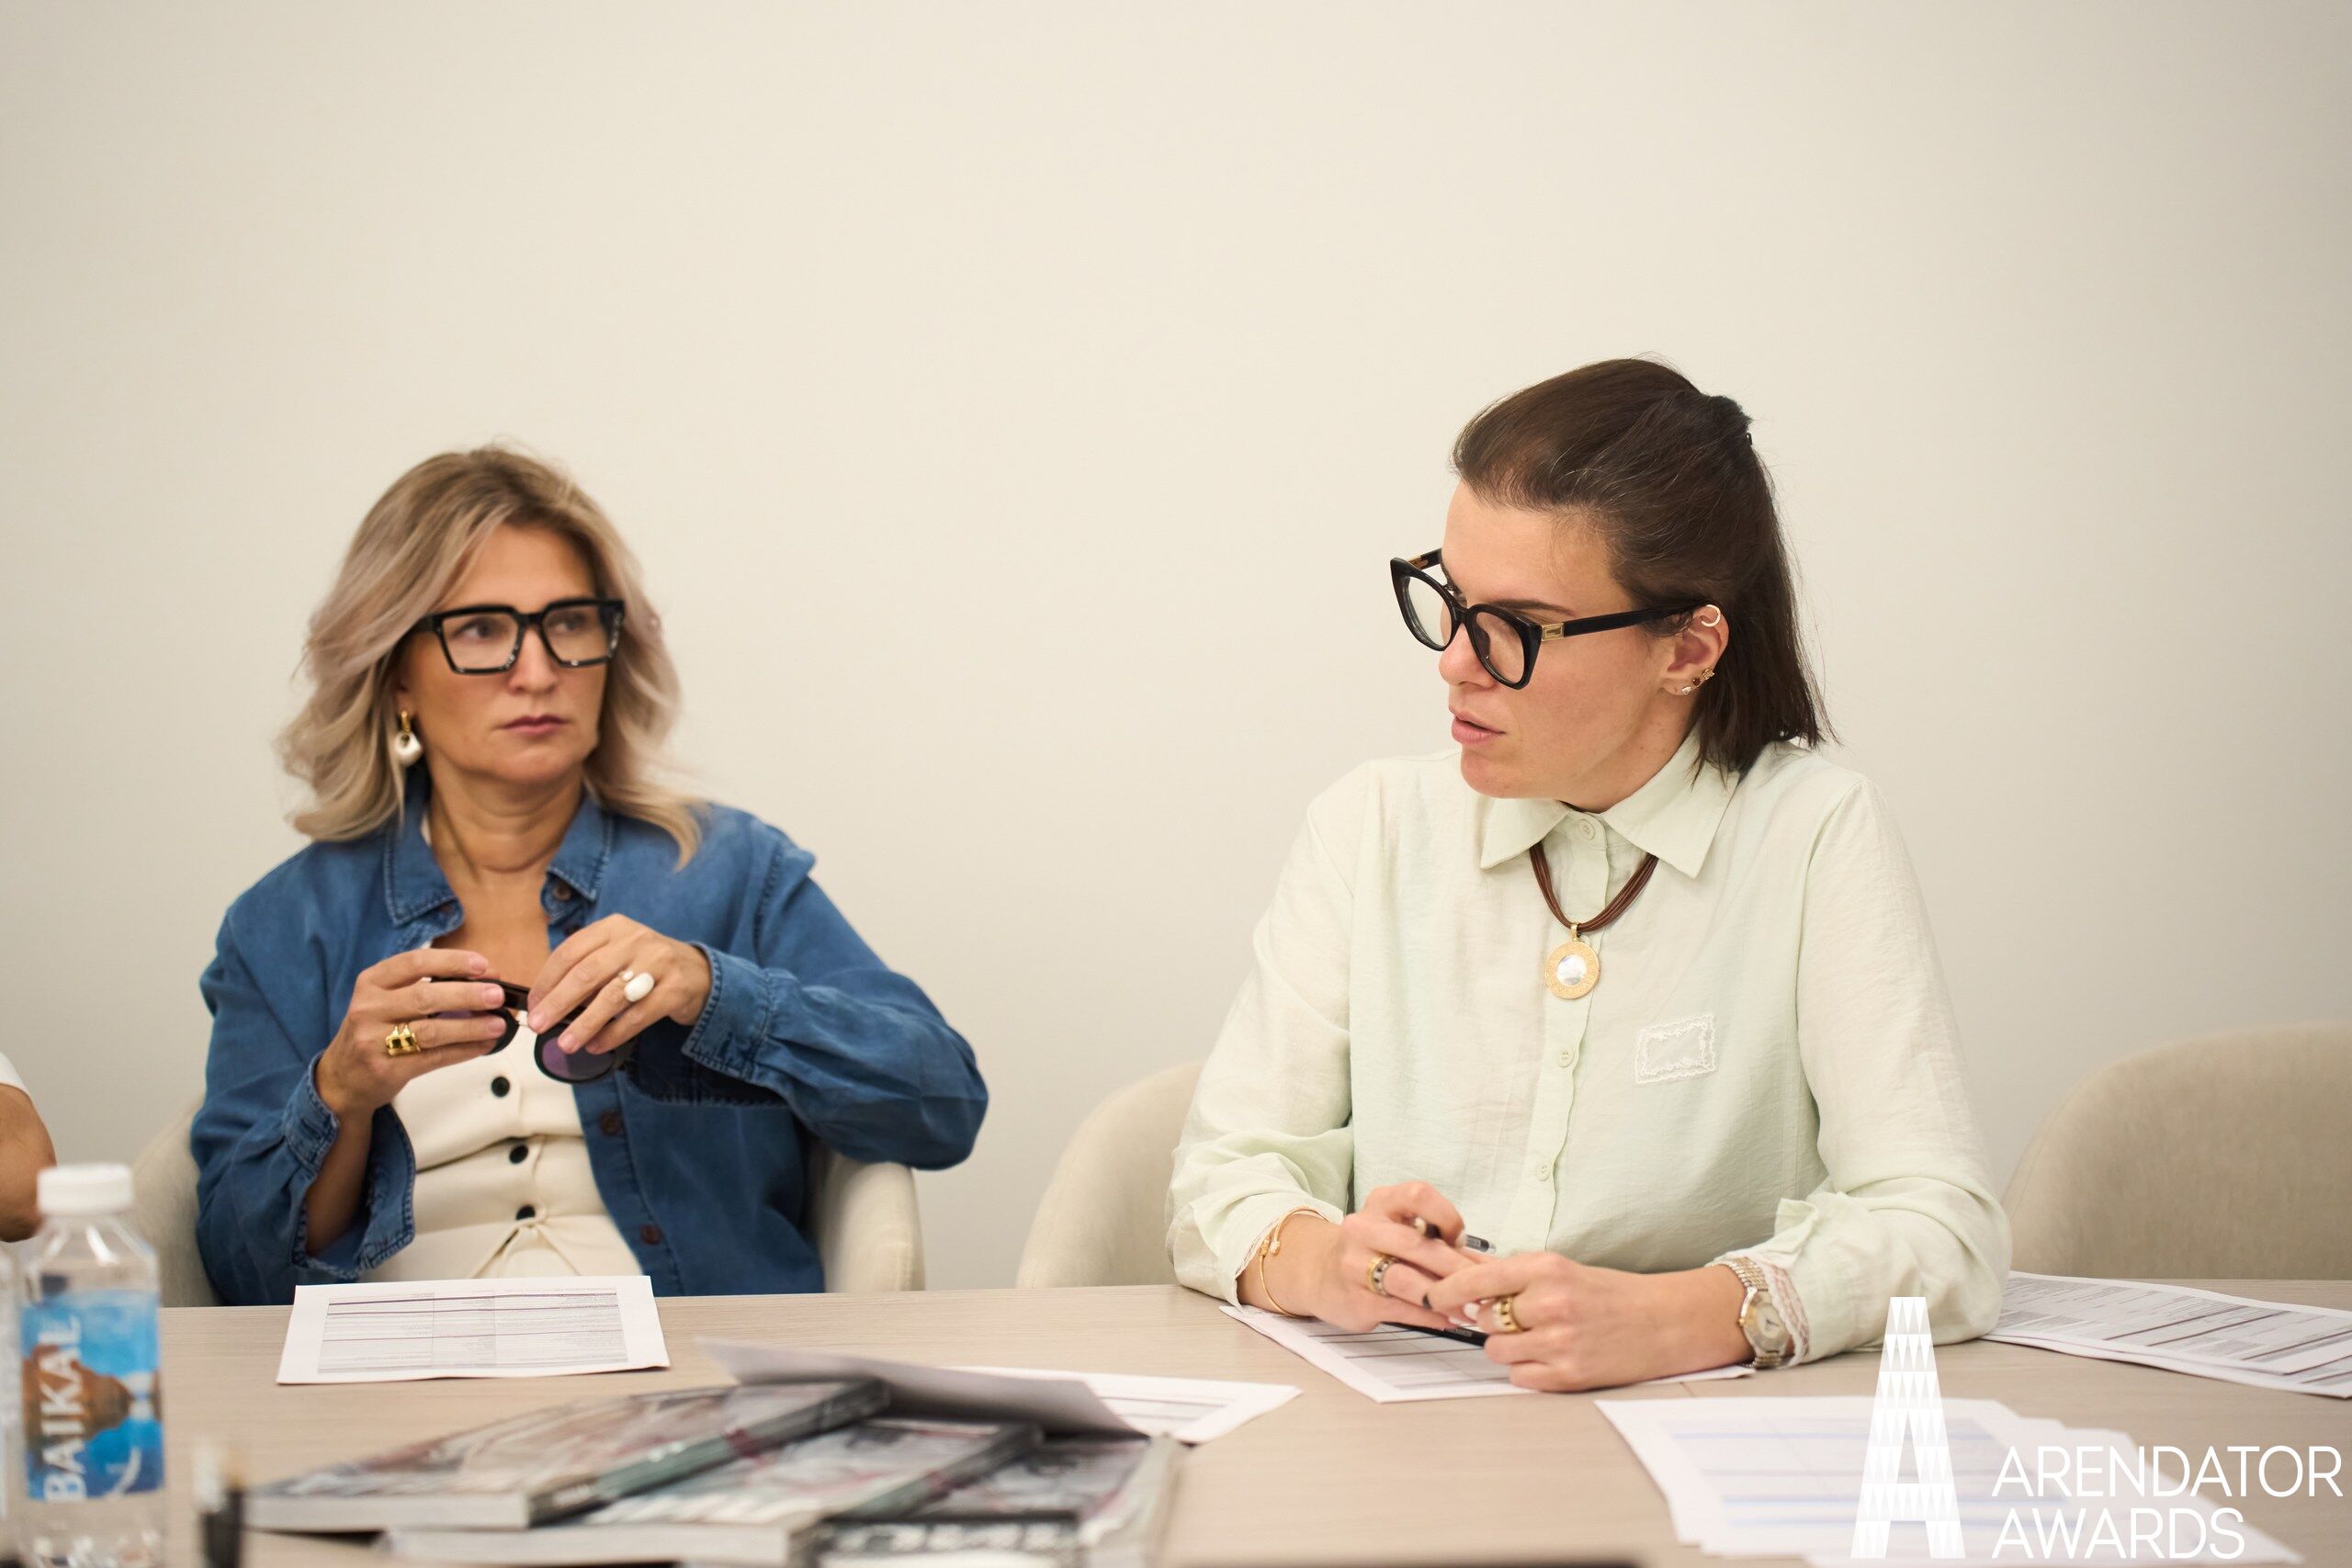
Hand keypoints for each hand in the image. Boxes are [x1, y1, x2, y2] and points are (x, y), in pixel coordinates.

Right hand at [317, 948, 510, 1118]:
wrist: (342, 1078)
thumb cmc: (375, 1030)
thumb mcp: (386, 1000)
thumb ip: (426, 986)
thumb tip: (485, 978)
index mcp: (372, 983)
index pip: (414, 962)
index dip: (451, 962)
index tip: (482, 965)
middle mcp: (368, 1008)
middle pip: (425, 997)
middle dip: (467, 994)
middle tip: (497, 995)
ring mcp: (373, 1041)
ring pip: (431, 1031)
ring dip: (471, 1027)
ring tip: (498, 1024)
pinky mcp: (386, 1070)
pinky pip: (433, 1058)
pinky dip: (463, 1051)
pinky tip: (483, 1045)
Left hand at [528, 915, 713, 1058]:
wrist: (699, 973)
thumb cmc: (646, 966)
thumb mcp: (617, 954)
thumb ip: (586, 969)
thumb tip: (545, 1002)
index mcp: (614, 927)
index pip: (571, 951)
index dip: (547, 980)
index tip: (533, 1004)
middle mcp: (636, 940)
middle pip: (588, 973)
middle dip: (558, 1002)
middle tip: (539, 1025)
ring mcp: (659, 963)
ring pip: (612, 997)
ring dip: (584, 1024)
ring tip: (565, 1043)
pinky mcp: (675, 989)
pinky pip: (637, 1016)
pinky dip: (613, 1034)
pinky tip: (596, 1045)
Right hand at [1280, 1182, 1481, 1332]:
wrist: (1319, 1272)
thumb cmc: (1373, 1250)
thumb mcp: (1400, 1233)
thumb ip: (1442, 1245)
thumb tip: (1491, 1267)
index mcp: (1381, 1204)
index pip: (1418, 1194)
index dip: (1446, 1215)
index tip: (1458, 1239)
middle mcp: (1363, 1228)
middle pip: (1415, 1244)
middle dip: (1455, 1268)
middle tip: (1484, 1286)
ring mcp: (1354, 1264)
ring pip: (1406, 1279)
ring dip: (1444, 1296)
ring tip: (1471, 1309)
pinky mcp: (1355, 1298)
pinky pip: (1399, 1308)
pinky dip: (1430, 1315)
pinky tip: (1449, 1319)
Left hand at [1424, 1254, 1750, 1390]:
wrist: (1662, 1322)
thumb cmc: (1609, 1293)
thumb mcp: (1560, 1268)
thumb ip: (1511, 1273)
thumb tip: (1460, 1270)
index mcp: (1546, 1269)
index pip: (1477, 1279)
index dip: (1446, 1289)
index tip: (1431, 1296)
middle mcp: (1550, 1304)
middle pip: (1484, 1319)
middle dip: (1492, 1320)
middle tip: (1517, 1318)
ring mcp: (1559, 1342)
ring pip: (1497, 1350)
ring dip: (1508, 1346)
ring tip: (1538, 1336)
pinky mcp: (1568, 1375)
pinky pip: (1518, 1376)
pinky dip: (1527, 1369)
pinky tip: (1550, 1355)